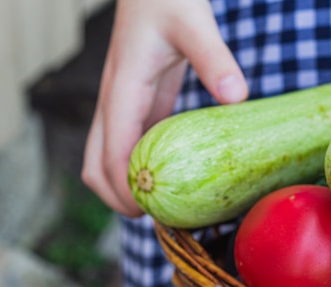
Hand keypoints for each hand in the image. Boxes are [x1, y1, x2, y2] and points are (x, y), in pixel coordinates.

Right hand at [82, 0, 247, 215]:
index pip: (111, 153)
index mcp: (121, 90)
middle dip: (118, 199)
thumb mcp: (194, 24)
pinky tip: (173, 178)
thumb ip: (213, 58)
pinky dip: (142, 169)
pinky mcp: (137, 105)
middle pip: (95, 166)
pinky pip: (129, 147)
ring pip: (107, 160)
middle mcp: (114, 103)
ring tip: (166, 207)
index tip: (153, 214)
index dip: (126, 190)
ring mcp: (123, 106)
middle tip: (159, 219)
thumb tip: (235, 96)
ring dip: (126, 187)